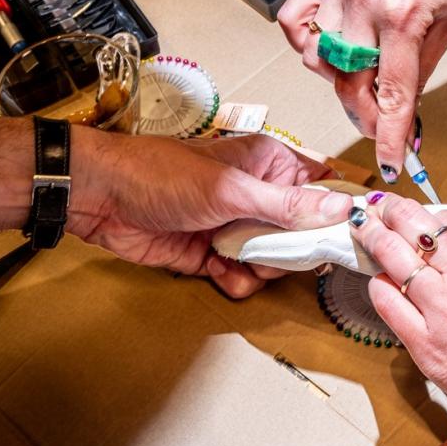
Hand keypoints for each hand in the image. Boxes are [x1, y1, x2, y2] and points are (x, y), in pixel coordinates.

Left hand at [69, 131, 353, 296]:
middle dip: (290, 253)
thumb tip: (342, 209)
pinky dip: (234, 281)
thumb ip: (287, 206)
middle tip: (270, 252)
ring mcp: (236, 226)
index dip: (336, 216)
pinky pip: (242, 277)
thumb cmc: (161, 175)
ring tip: (233, 259)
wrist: (102, 200)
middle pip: (302, 235)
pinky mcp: (213, 254)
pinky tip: (215, 271)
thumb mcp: (231, 191)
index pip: (322, 190)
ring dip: (259, 270)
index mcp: (270, 164)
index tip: (344, 240)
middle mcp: (258, 195)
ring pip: (273, 262)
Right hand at [276, 0, 446, 183]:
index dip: (387, 134)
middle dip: (364, 112)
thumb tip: (404, 110)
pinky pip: (294, 20)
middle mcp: (365, 3)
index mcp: (404, 17)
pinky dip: (305, 42)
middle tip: (377, 122)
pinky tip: (326, 47)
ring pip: (319, 57)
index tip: (388, 159)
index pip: (390, 93)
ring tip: (361, 75)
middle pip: (348, 81)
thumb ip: (421, 70)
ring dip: (338, 77)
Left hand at [349, 194, 446, 416]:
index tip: (420, 217)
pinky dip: (379, 288)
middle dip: (392, 213)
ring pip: (392, 256)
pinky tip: (379, 285)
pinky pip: (387, 303)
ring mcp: (442, 308)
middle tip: (380, 210)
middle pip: (412, 225)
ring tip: (364, 231)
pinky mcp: (427, 346)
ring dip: (375, 240)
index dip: (429, 215)